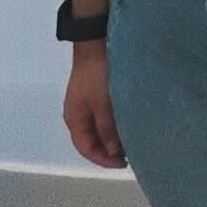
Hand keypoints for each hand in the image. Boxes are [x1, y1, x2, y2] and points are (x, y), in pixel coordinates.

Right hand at [64, 52, 126, 168]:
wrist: (96, 44)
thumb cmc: (97, 75)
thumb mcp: (103, 104)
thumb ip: (107, 129)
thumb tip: (112, 151)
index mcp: (74, 118)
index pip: (85, 148)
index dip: (103, 160)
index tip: (123, 163)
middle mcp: (78, 113)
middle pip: (92, 140)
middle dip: (109, 150)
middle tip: (131, 154)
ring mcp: (87, 104)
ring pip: (100, 129)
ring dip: (113, 137)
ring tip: (132, 140)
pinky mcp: (97, 94)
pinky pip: (105, 117)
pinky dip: (115, 124)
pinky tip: (128, 124)